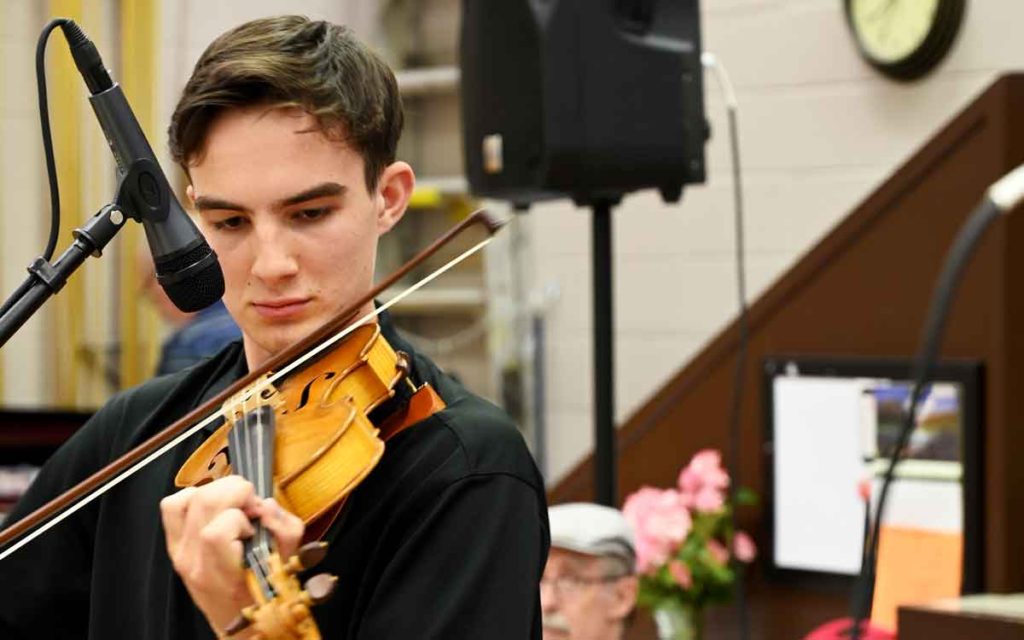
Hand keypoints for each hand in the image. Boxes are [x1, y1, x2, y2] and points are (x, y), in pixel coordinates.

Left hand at [160, 476, 304, 634]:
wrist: (238, 623)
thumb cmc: (264, 595)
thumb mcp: (288, 564)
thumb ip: (284, 530)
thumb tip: (266, 504)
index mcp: (224, 574)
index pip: (217, 531)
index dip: (241, 517)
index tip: (256, 523)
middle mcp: (195, 562)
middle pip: (204, 502)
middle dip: (235, 491)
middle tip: (250, 505)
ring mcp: (180, 553)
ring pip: (187, 498)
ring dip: (218, 491)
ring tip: (234, 506)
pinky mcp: (174, 545)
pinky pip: (172, 505)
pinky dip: (193, 497)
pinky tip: (214, 509)